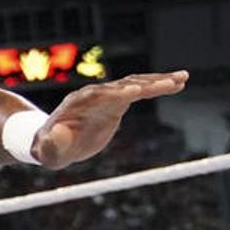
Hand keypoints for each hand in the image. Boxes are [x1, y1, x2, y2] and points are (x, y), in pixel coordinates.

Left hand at [32, 70, 187, 169]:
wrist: (53, 141)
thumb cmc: (49, 148)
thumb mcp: (47, 151)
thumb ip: (50, 145)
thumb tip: (52, 136)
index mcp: (78, 104)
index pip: (98, 95)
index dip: (115, 93)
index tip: (133, 91)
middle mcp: (94, 95)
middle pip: (122, 85)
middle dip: (144, 84)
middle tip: (169, 82)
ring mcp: (107, 96)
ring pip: (135, 83)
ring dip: (157, 81)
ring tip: (182, 78)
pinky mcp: (117, 101)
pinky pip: (140, 89)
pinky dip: (157, 85)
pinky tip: (178, 83)